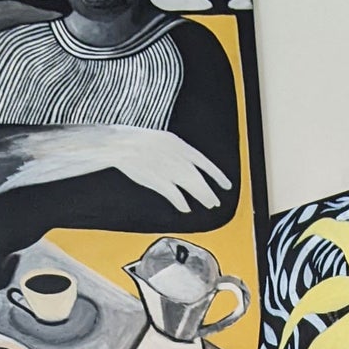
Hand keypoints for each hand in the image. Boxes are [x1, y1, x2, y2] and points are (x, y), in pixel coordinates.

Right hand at [115, 129, 229, 212]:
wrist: (122, 144)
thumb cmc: (138, 140)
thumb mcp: (164, 139)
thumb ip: (178, 152)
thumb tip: (188, 163)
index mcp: (181, 146)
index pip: (206, 164)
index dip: (218, 176)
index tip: (226, 185)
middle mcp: (179, 158)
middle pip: (200, 179)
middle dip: (209, 192)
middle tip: (215, 202)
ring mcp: (170, 171)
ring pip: (192, 188)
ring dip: (202, 198)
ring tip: (208, 205)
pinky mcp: (159, 181)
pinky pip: (176, 196)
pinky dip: (182, 203)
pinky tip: (186, 208)